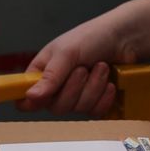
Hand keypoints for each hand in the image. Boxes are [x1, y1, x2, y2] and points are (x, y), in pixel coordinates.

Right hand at [18, 14, 133, 114]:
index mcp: (42, 73)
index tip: (46, 96)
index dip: (32, 102)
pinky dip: (104, 97)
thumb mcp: (67, 52)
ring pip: (78, 109)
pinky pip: (95, 112)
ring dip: (93, 87)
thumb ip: (50, 76)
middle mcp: (56, 87)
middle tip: (84, 69)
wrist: (124, 39)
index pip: (25, 98)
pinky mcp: (94, 103)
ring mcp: (76, 97)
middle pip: (56, 107)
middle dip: (74, 88)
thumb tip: (30, 97)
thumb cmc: (91, 38)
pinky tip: (109, 83)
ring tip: (101, 67)